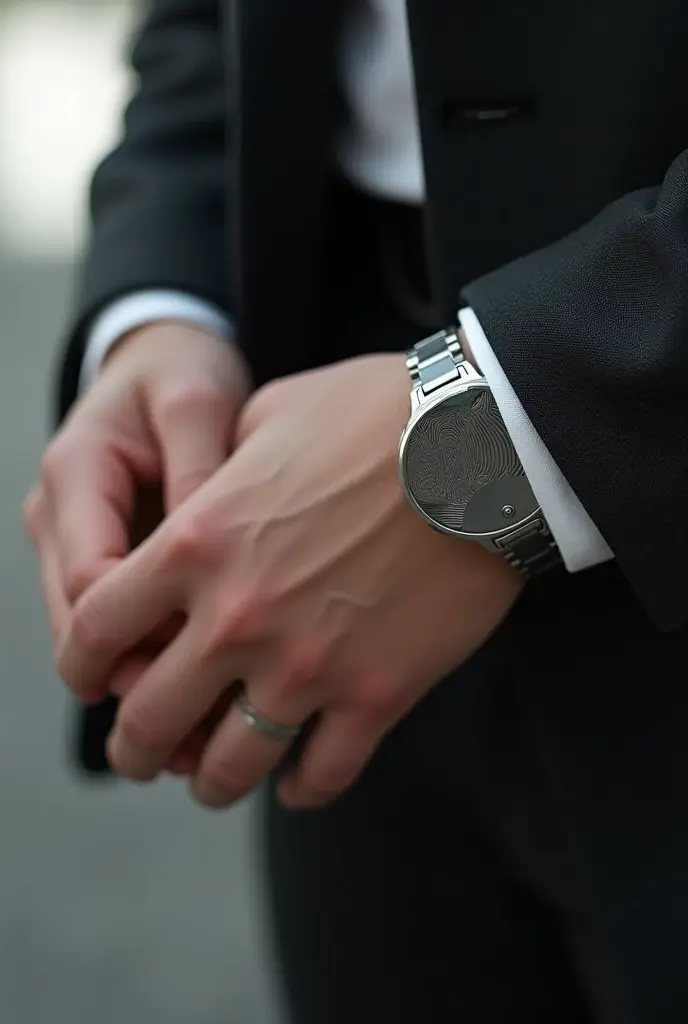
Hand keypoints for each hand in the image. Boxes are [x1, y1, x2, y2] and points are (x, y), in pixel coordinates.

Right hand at [24, 321, 250, 725]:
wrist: (166, 364)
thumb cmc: (182, 376)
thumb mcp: (196, 403)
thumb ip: (199, 473)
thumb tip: (209, 556)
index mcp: (75, 474)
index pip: (90, 581)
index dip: (139, 636)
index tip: (206, 664)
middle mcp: (63, 519)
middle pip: (80, 630)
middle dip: (136, 683)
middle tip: (202, 737)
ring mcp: (78, 545)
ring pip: (95, 643)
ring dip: (146, 688)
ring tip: (208, 744)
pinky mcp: (106, 561)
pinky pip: (119, 631)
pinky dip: (157, 667)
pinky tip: (208, 706)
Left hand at [56, 353, 522, 808]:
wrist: (484, 442)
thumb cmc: (375, 412)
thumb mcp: (267, 414)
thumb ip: (215, 466)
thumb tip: (201, 498)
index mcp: (197, 542)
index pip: (95, 629)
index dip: (81, 664)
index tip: (95, 677)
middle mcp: (239, 616)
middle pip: (148, 720)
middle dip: (134, 748)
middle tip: (142, 753)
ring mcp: (309, 664)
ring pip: (230, 768)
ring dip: (211, 782)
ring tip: (213, 780)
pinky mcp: (379, 694)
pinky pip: (323, 775)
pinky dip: (303, 788)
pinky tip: (299, 779)